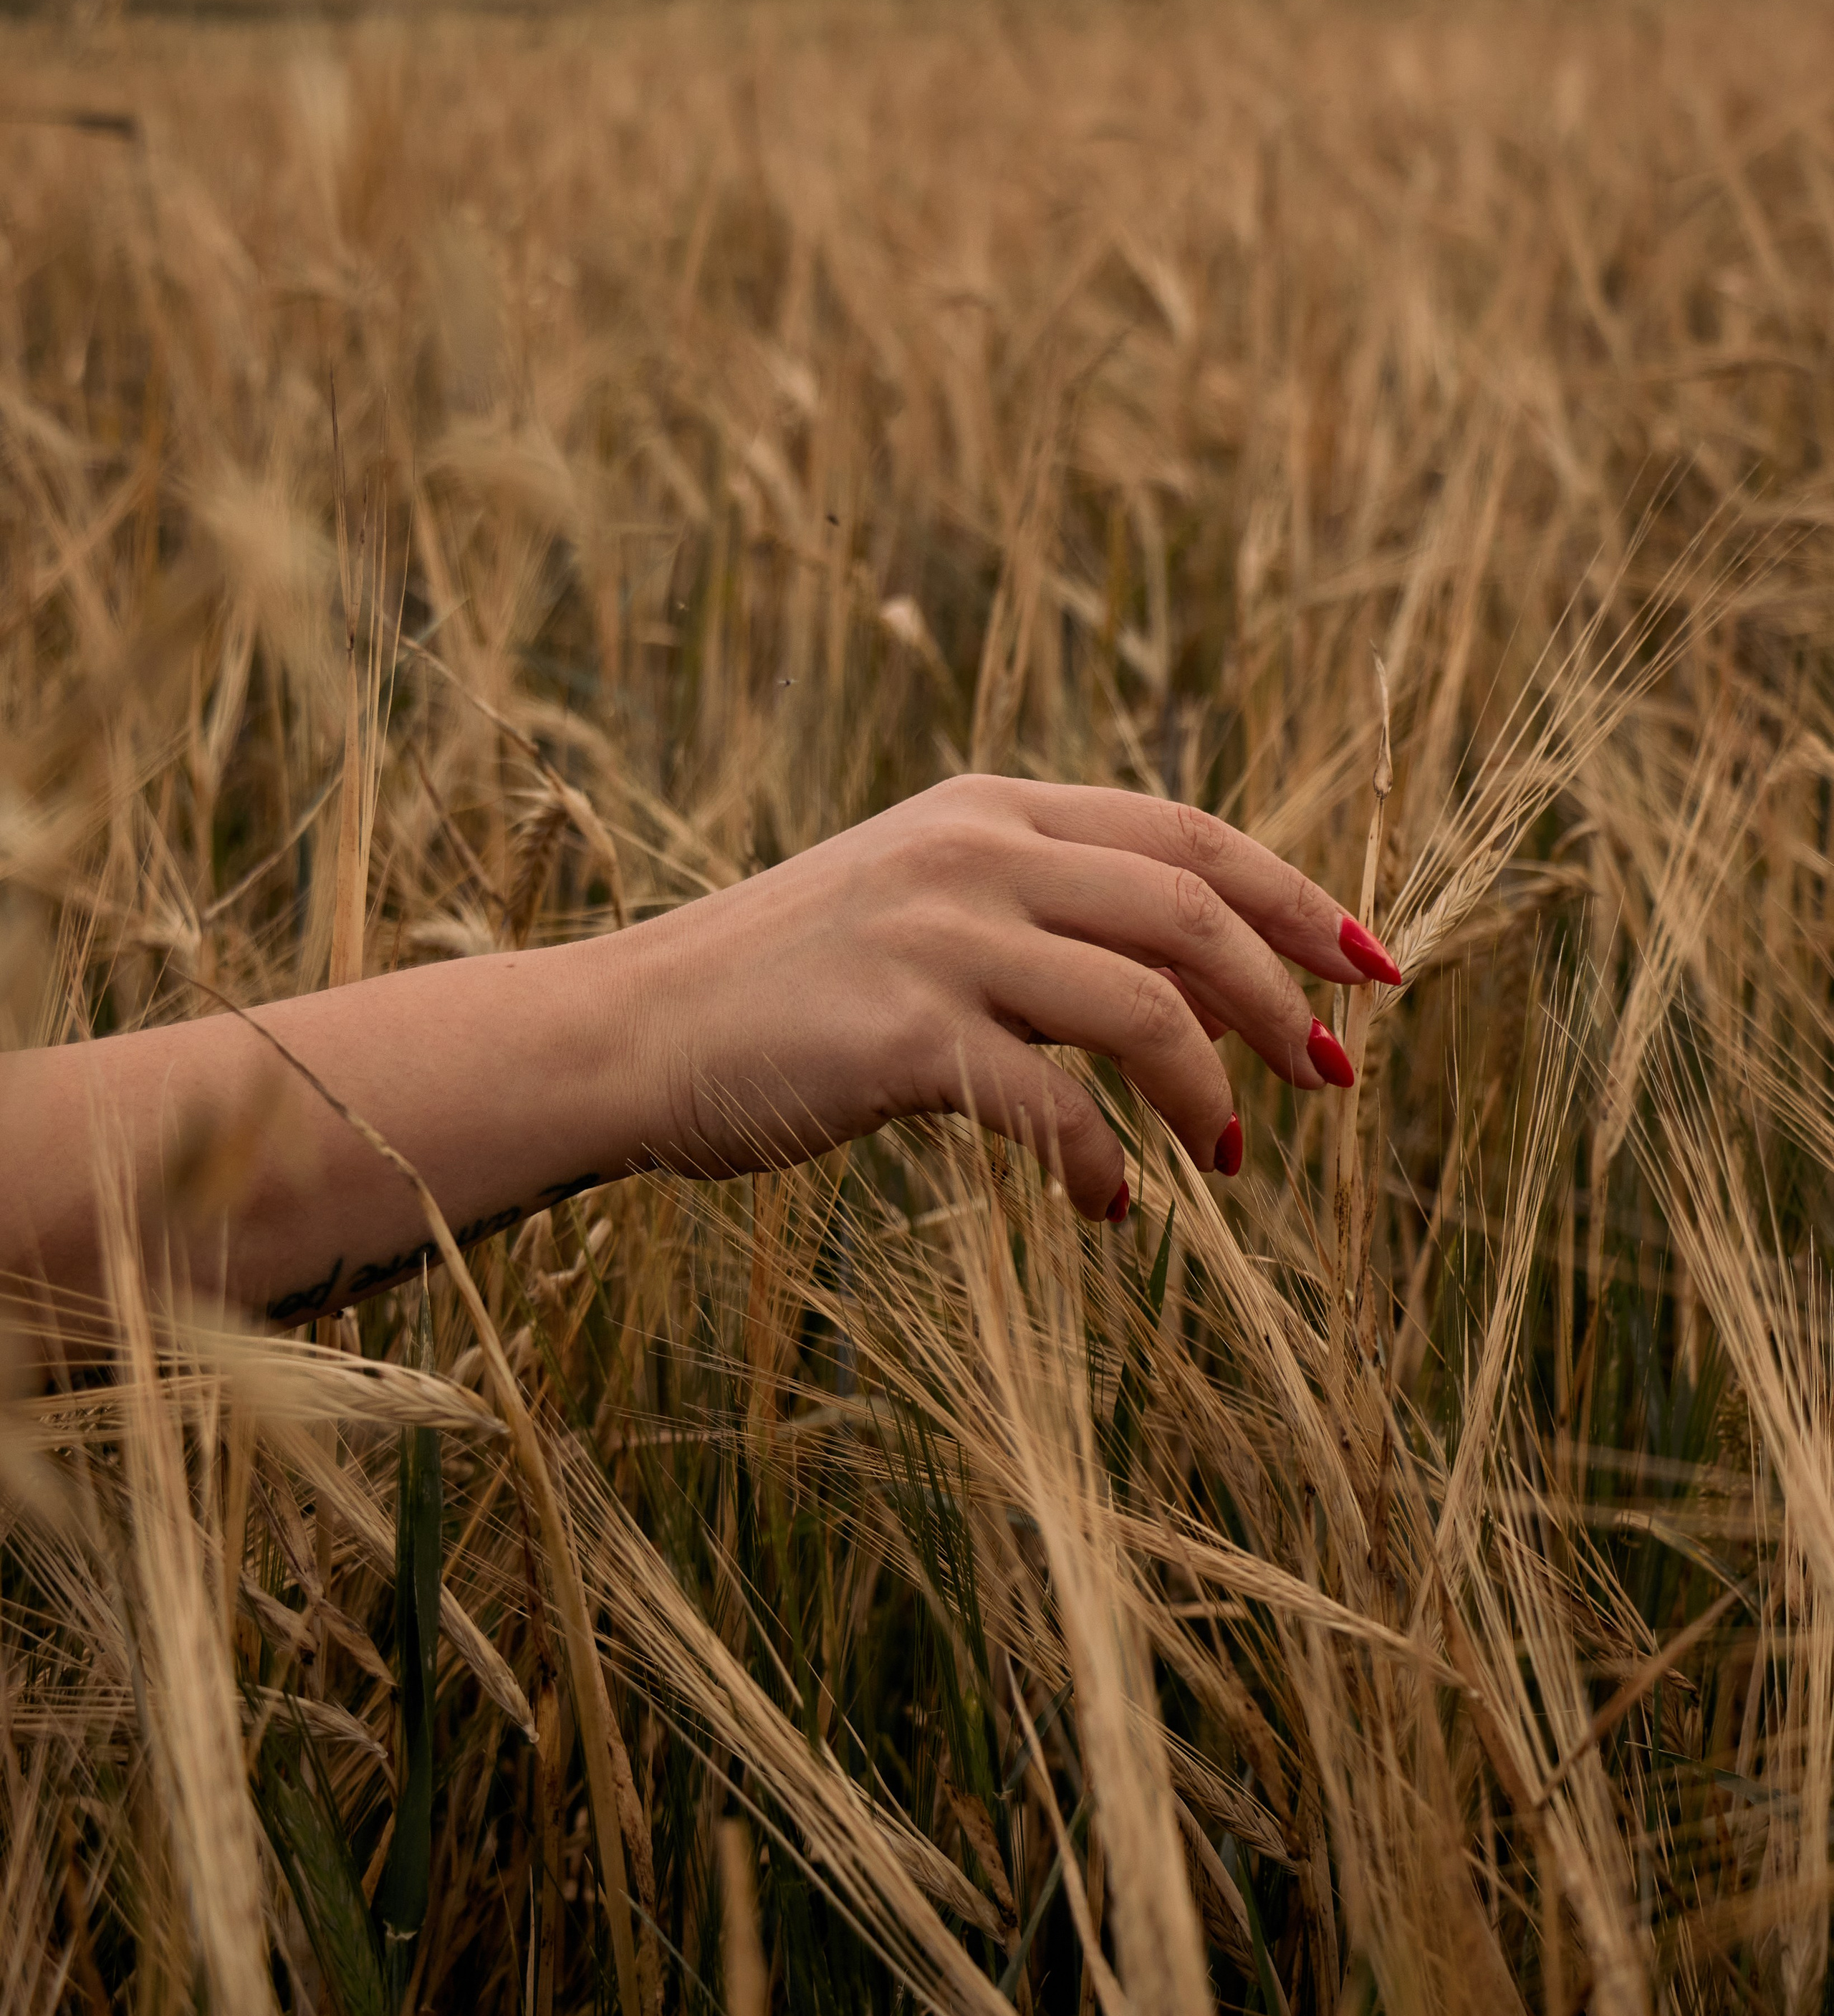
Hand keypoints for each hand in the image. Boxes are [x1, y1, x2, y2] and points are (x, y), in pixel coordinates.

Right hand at [614, 775, 1397, 1220]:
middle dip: (1283, 997)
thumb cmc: (780, 988)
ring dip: (1212, 1090)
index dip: (1296, 899)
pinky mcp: (907, 1035)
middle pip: (1190, 910)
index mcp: (987, 807)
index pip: (1187, 834)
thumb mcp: (912, 901)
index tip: (1368, 966)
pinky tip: (1107, 1208)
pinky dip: (1105, 1168)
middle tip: (1328, 1077)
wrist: (633, 1032)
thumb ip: (1029, 905)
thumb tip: (1177, 978)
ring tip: (1226, 1155)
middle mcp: (975, 853)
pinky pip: (1058, 1110)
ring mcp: (940, 937)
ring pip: (1146, 1007)